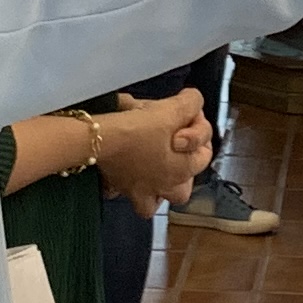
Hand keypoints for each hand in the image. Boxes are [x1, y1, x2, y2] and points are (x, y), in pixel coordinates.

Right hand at [94, 92, 213, 207]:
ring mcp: (138, 193)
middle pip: (182, 190)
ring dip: (158, 189)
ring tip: (155, 168)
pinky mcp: (117, 188)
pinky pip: (127, 194)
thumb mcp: (172, 109)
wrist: (98, 138)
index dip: (199, 130)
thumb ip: (192, 104)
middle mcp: (163, 188)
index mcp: (181, 172)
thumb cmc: (138, 127)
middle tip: (175, 149)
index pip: (205, 154)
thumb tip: (194, 102)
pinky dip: (130, 187)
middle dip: (182, 173)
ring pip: (155, 201)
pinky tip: (130, 172)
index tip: (185, 115)